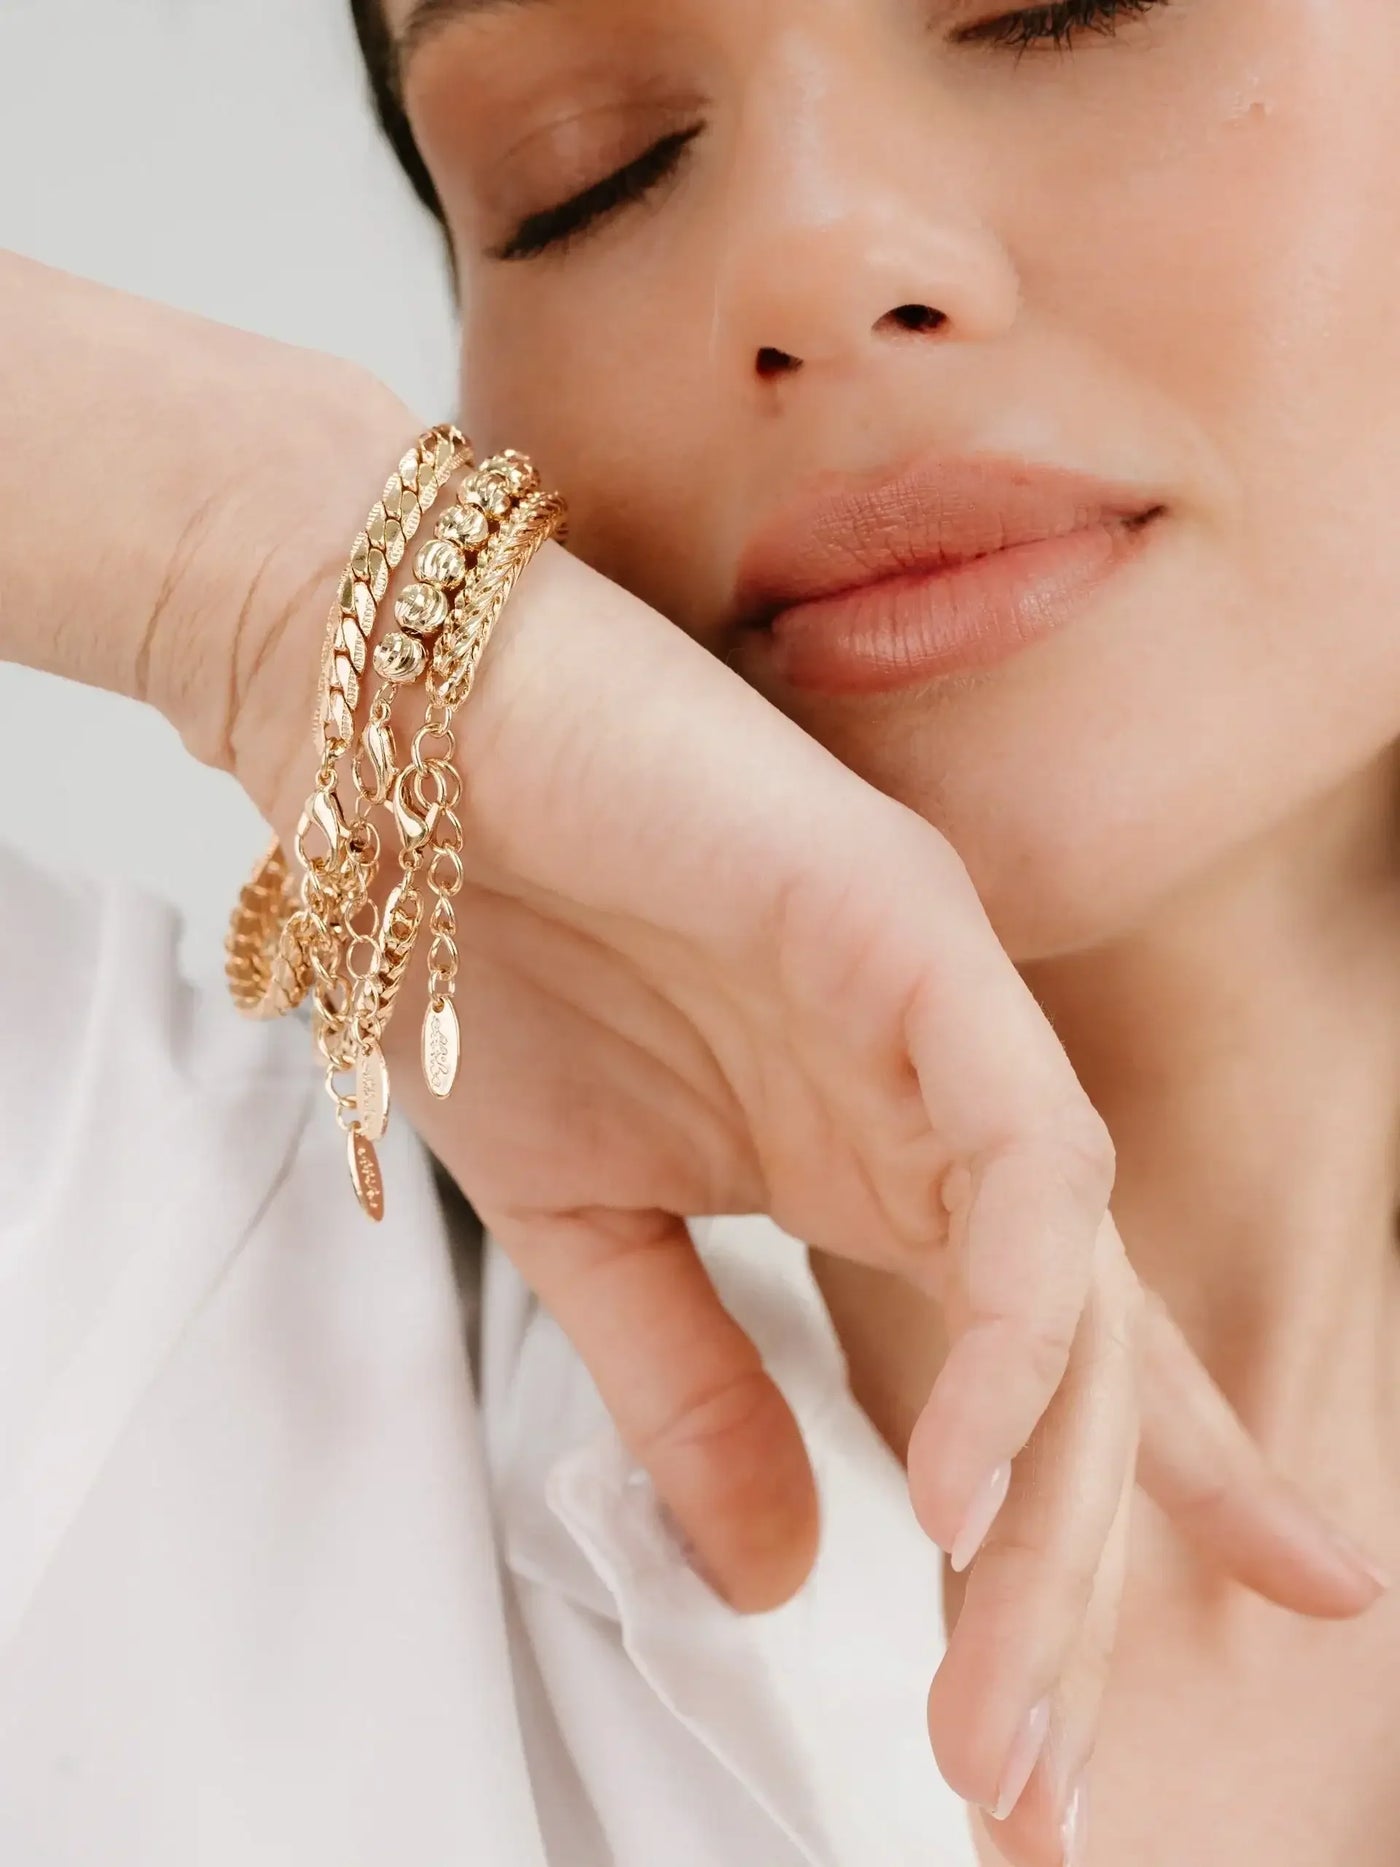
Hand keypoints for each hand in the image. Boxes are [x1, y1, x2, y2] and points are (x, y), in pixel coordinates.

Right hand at [223, 497, 1383, 1866]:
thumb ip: (688, 1382)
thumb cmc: (483, 954)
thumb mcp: (586, 1221)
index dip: (1137, 1504)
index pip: (1055, 1352)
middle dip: (1071, 1587)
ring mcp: (946, 1015)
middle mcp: (945, 1100)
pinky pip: (1024, 1158)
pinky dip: (1013, 1322)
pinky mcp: (912, 933)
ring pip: (1076, 1285)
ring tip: (997, 1695)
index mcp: (875, 1160)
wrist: (391, 755)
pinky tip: (964, 1480)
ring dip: (1049, 1501)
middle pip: (1079, 1368)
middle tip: (1028, 1792)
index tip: (1173, 1674)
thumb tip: (773, 1574)